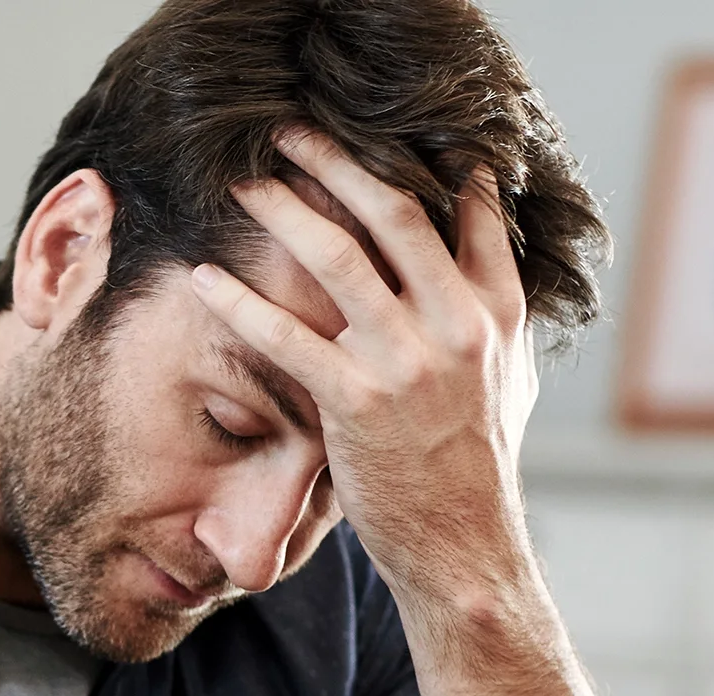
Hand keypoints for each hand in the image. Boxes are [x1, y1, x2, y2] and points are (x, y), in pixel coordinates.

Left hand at [189, 131, 540, 617]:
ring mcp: (408, 360)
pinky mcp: (357, 401)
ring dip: (281, 211)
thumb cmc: (477, 467)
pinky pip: (286, 336)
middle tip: (290, 135)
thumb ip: (493, 319)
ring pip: (336, 257)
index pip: (469, 213)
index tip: (384, 131)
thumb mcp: (509, 381)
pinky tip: (204, 279)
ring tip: (241, 185)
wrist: (464, 546)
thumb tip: (482, 264)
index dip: (428, 164)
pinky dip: (239, 302)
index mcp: (498, 312)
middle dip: (336, 164)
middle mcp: (458, 323)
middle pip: (393, 212)